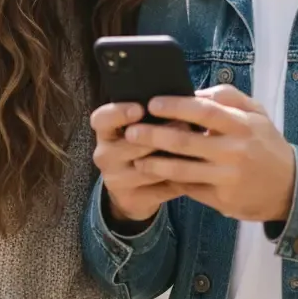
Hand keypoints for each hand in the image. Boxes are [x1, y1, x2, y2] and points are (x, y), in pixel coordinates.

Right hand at [90, 102, 185, 227]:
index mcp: (105, 133)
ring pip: (148, 168)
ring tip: (195, 146)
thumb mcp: (136, 129)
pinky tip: (196, 171)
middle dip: (159, 135)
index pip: (101, 119)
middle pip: (130, 144)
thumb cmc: (139, 147)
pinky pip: (160, 189)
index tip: (140, 108)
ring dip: (173, 158)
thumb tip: (180, 99)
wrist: (131, 190)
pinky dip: (180, 179)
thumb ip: (150, 117)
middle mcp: (105, 155)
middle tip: (184, 123)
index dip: (118, 112)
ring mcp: (116, 180)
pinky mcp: (132, 199)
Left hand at [127, 86, 296, 223]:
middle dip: (154, 135)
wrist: (290, 187)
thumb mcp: (256, 113)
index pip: (205, 111)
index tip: (153, 103)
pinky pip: (190, 189)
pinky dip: (170, 181)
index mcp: (243, 126)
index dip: (176, 106)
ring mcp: (227, 178)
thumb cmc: (266, 143)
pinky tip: (155, 175)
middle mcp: (235, 151)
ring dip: (155, 163)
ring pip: (182, 170)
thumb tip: (192, 92)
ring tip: (136, 158)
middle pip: (186, 142)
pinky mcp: (222, 200)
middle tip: (131, 131)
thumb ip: (227, 97)